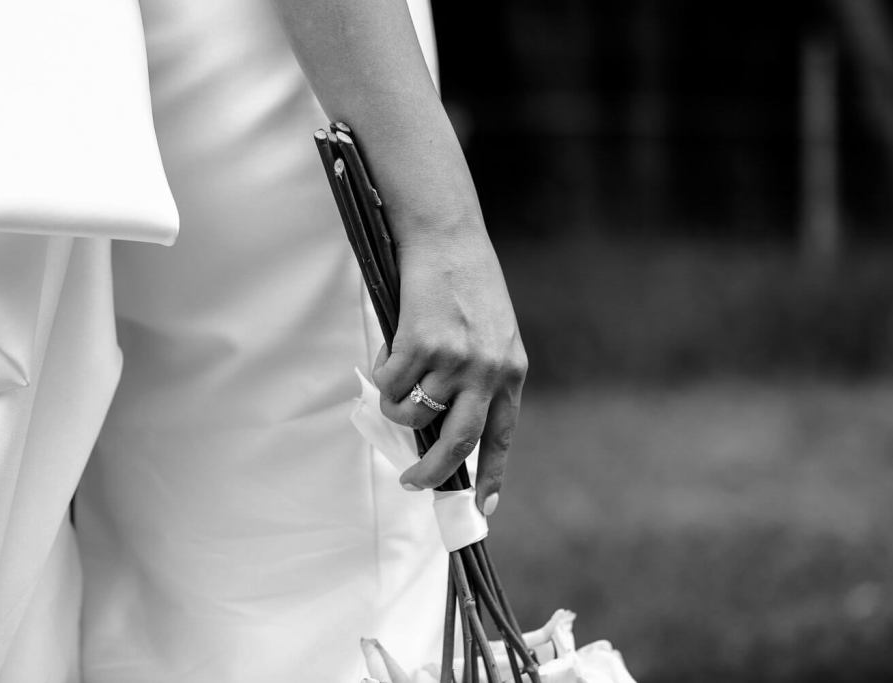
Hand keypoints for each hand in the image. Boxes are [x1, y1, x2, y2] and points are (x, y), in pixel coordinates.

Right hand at [372, 226, 526, 515]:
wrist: (449, 238)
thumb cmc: (468, 286)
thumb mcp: (493, 335)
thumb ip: (480, 378)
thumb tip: (445, 427)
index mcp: (510, 372)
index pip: (501, 437)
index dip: (490, 476)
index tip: (481, 510)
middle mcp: (487, 370)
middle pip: (457, 443)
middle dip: (431, 473)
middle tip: (411, 482)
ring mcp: (454, 358)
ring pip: (413, 415)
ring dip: (396, 408)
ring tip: (395, 382)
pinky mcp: (420, 343)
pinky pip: (390, 385)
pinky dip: (382, 378)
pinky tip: (389, 354)